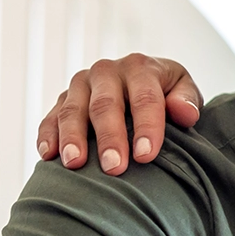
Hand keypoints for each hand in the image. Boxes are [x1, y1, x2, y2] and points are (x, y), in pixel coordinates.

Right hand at [37, 53, 202, 174]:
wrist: (142, 82)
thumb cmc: (168, 93)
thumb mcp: (183, 89)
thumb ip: (187, 99)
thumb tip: (184, 113)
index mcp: (140, 68)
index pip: (145, 97)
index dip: (146, 127)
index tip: (146, 156)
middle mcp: (107, 72)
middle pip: (106, 105)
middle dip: (110, 137)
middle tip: (114, 168)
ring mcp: (81, 85)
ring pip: (73, 110)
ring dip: (72, 138)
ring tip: (75, 164)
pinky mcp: (62, 100)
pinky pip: (50, 117)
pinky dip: (48, 136)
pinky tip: (48, 155)